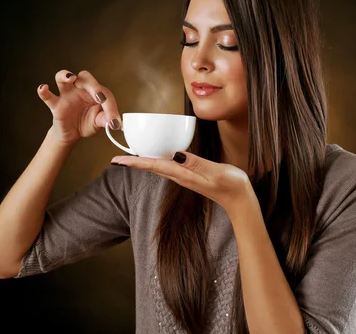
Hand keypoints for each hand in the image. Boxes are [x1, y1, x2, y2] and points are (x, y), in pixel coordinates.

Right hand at [38, 70, 121, 144]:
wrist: (72, 134)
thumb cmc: (87, 122)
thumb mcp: (99, 123)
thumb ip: (106, 120)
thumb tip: (115, 123)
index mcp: (95, 92)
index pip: (104, 93)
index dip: (110, 107)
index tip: (114, 122)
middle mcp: (81, 89)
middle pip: (85, 77)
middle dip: (93, 86)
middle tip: (99, 97)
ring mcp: (67, 94)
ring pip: (62, 77)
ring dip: (65, 75)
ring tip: (70, 78)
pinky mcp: (56, 104)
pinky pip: (48, 96)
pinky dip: (44, 91)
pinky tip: (44, 88)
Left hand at [111, 151, 259, 217]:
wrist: (240, 200)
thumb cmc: (231, 185)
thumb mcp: (215, 172)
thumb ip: (196, 164)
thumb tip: (176, 155)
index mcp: (183, 174)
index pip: (153, 166)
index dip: (135, 162)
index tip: (117, 160)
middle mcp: (180, 177)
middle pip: (151, 168)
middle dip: (133, 163)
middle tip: (115, 158)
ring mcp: (184, 178)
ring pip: (157, 168)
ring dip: (142, 162)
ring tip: (128, 158)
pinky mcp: (190, 176)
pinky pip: (167, 167)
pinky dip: (156, 162)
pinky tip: (155, 157)